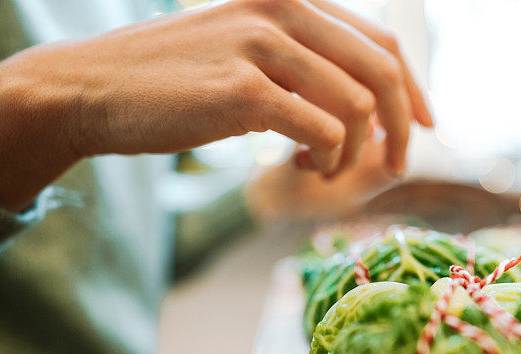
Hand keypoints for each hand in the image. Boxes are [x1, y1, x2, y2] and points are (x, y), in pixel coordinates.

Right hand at [0, 0, 431, 209]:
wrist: (94, 89)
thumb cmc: (177, 80)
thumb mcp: (248, 52)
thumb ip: (305, 64)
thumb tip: (366, 105)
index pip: (382, 44)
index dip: (414, 90)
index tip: (426, 127)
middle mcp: (283, 10)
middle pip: (382, 73)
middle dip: (402, 128)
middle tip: (394, 168)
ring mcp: (262, 45)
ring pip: (357, 107)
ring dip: (356, 153)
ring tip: (325, 170)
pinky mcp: (243, 90)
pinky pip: (322, 133)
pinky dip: (328, 162)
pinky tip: (305, 170)